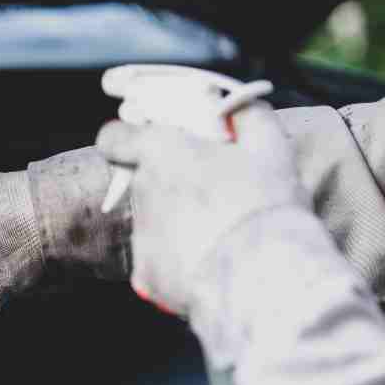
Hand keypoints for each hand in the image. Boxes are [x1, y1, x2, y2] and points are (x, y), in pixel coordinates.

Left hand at [94, 101, 308, 315]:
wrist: (264, 279)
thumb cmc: (266, 207)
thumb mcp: (270, 145)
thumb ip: (245, 115)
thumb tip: (234, 106)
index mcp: (161, 154)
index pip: (114, 138)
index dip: (128, 140)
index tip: (153, 147)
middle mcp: (141, 193)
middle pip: (144, 184)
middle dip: (172, 186)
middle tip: (214, 196)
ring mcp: (141, 238)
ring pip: (155, 225)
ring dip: (179, 226)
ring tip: (222, 237)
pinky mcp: (145, 277)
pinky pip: (159, 264)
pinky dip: (180, 264)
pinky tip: (212, 265)